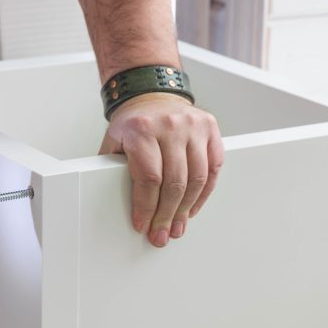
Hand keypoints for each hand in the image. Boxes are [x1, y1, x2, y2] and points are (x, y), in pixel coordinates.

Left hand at [100, 93, 223, 246]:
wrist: (151, 92)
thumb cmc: (133, 122)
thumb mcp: (116, 141)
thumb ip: (113, 169)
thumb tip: (114, 206)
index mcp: (142, 129)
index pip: (149, 178)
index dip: (146, 207)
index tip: (143, 225)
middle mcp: (170, 126)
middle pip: (174, 183)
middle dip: (167, 215)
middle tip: (162, 234)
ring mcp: (193, 126)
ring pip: (197, 178)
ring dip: (187, 208)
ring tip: (178, 225)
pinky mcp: (210, 129)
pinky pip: (214, 167)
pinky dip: (205, 192)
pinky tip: (193, 206)